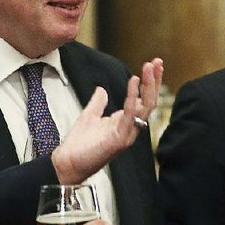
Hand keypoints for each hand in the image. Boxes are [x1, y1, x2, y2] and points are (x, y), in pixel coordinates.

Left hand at [51, 58, 162, 184]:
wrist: (67, 163)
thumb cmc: (78, 144)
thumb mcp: (89, 115)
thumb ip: (98, 102)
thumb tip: (102, 89)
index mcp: (125, 122)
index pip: (143, 99)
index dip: (149, 82)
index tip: (152, 64)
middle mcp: (130, 128)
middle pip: (149, 101)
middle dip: (154, 81)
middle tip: (158, 61)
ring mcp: (127, 134)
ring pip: (146, 107)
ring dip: (149, 85)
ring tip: (149, 67)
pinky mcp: (120, 139)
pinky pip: (130, 115)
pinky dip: (133, 97)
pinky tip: (134, 81)